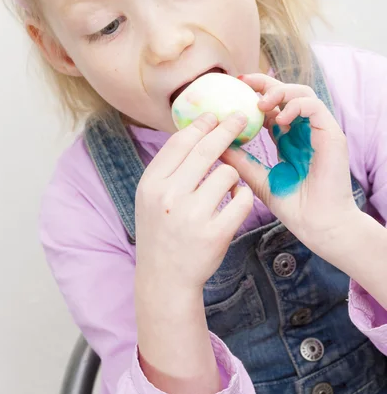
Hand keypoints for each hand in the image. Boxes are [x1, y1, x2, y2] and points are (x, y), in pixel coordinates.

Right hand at [135, 111, 252, 296]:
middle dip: (227, 129)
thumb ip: (168, 167)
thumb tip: (194, 131)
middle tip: (240, 119)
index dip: (200, 124)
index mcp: (152, 183)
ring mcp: (193, 215)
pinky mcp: (217, 233)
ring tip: (224, 187)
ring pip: (229, 172)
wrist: (165, 278)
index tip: (214, 115)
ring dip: (232, 175)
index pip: (180, 142)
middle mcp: (170, 196)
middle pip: (206, 149)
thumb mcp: (150, 196)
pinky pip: (242, 199)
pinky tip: (233, 202)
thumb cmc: (160, 231)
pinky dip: (242, 197)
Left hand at [222, 74, 360, 260]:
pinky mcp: (331, 134)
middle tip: (242, 82)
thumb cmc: (293, 206)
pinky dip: (295, 106)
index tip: (232, 89)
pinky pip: (315, 107)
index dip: (253, 93)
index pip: (271, 105)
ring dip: (279, 92)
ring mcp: (318, 130)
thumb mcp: (258, 178)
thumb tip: (216, 144)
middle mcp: (302, 130)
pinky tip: (278, 120)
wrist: (318, 226)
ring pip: (302, 93)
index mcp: (287, 137)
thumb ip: (240, 160)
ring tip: (260, 104)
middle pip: (286, 92)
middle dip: (264, 83)